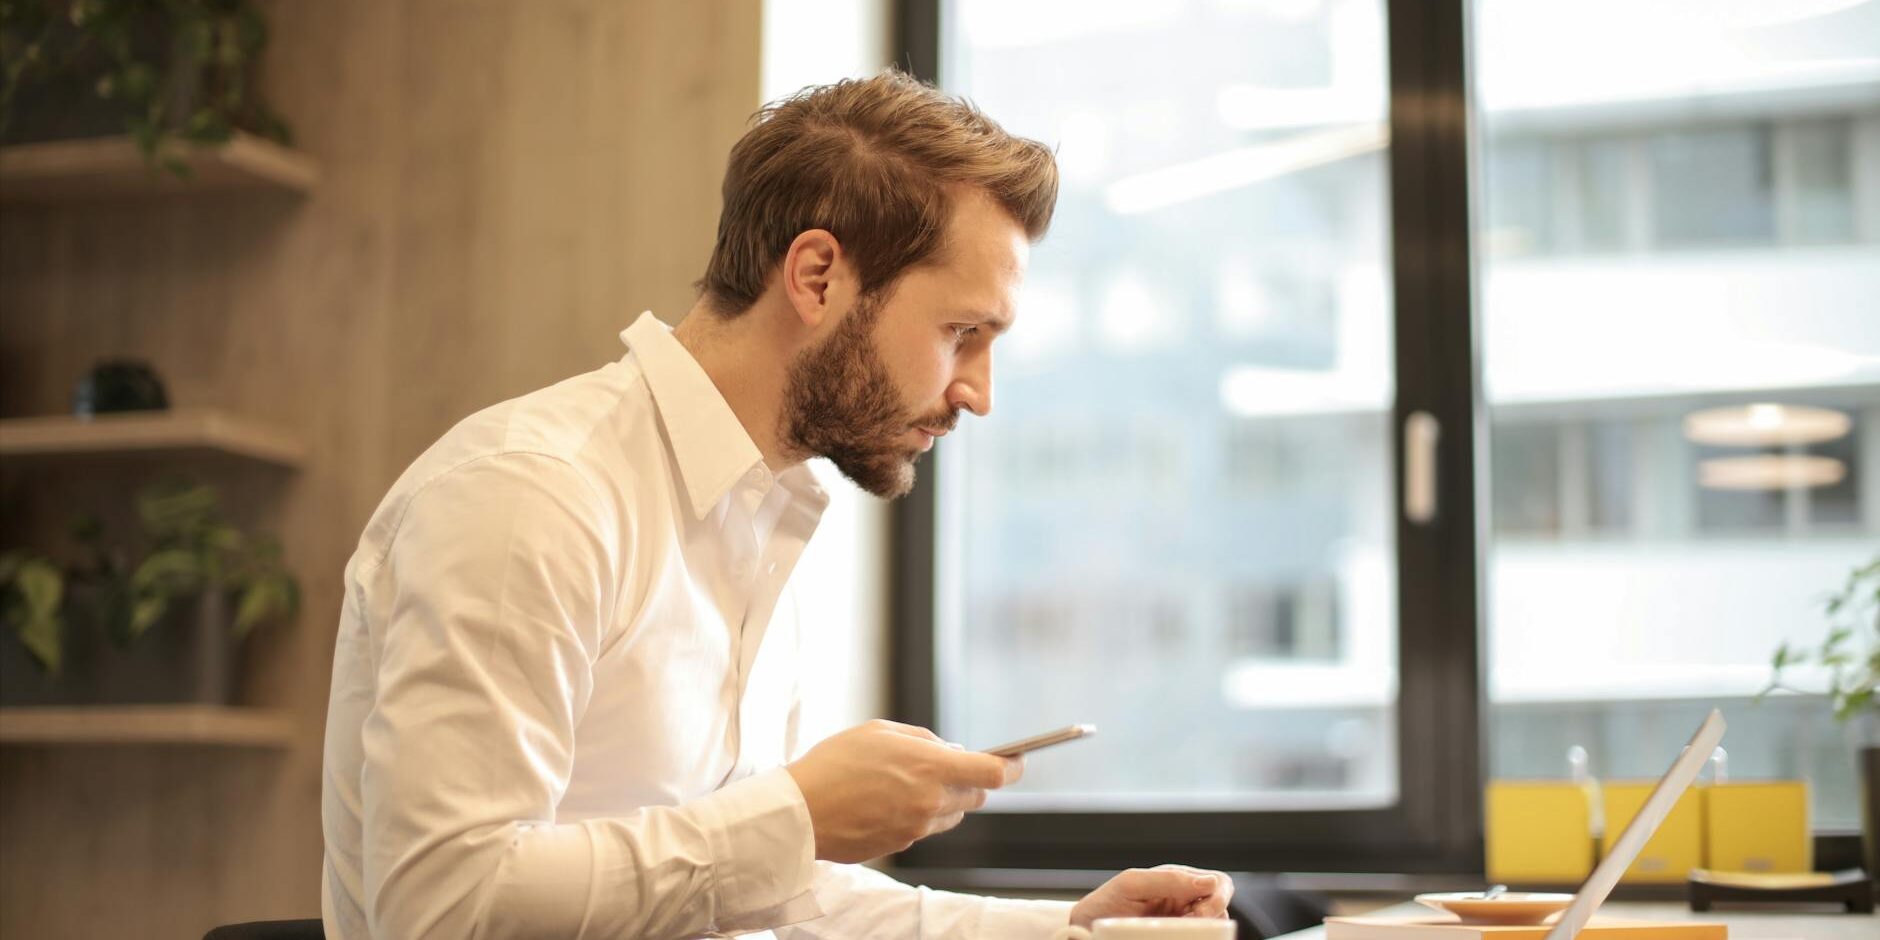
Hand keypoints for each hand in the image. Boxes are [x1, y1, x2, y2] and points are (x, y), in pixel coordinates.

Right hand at [784, 719, 1022, 862]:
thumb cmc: (835, 763)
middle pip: (976, 796)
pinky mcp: (901, 845)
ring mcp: (917, 829)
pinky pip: (924, 828)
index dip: (1012, 766)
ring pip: (951, 814)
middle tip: (947, 765)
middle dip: (970, 780)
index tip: (1018, 760)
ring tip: (907, 783)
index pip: (993, 773)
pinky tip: (887, 802)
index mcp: (930, 768)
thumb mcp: (881, 731)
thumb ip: (924, 740)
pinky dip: (918, 814)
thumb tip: (951, 750)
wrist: (800, 812)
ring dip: (944, 799)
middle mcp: (931, 802)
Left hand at [1070, 865, 1234, 925]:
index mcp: (1178, 880)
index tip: (1198, 912)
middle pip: (1221, 907)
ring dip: (1202, 931)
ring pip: (1214, 927)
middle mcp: (1185, 901)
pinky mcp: (1176, 937)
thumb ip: (1168, 879)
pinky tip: (1175, 937)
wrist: (1085, 928)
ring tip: (1173, 933)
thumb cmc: (1107, 903)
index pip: (1218, 883)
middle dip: (1211, 916)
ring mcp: (1182, 923)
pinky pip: (1198, 937)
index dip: (1217, 897)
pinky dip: (1194, 937)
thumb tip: (1209, 883)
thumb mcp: (1132, 885)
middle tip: (1187, 924)